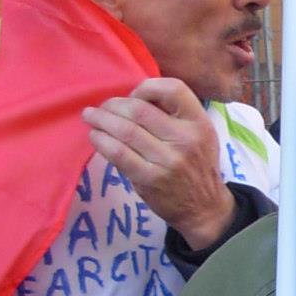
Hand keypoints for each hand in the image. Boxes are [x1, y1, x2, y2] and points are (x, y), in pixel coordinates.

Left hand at [83, 78, 233, 247]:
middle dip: (114, 104)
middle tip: (102, 107)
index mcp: (198, 122)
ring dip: (101, 120)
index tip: (134, 97)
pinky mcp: (150, 178)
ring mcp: (168, 160)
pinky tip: (95, 137)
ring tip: (90, 117)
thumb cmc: (195, 165)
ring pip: (126, 130)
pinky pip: (119, 153)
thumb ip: (174, 115)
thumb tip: (131, 99)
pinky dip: (102, 141)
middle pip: (140, 109)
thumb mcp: (199, 134)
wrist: (204, 208)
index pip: (173, 88)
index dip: (146, 88)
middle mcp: (185, 138)